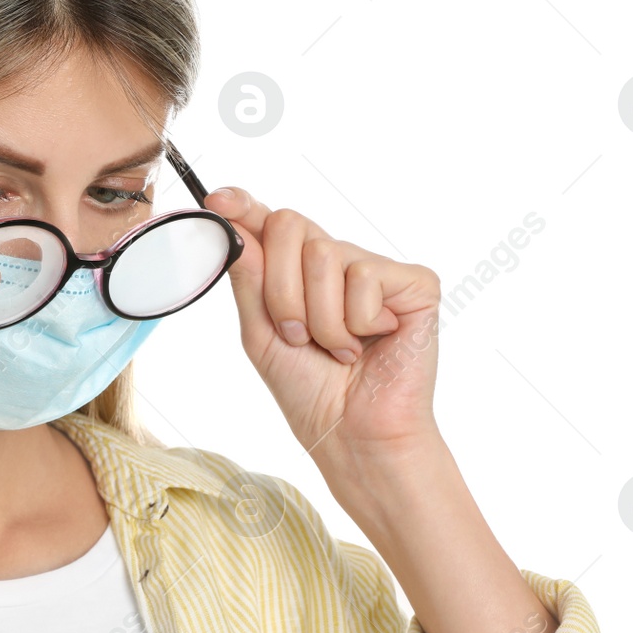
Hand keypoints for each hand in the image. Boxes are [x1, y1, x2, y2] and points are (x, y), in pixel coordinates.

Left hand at [202, 186, 443, 478]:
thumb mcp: (261, 333)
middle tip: (297, 335)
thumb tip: (233, 226)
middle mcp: (337, 262)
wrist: (352, 433)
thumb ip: (249, 279)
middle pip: (289, 226)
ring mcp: (376, 269)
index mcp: (297, 272)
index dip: (244, 205)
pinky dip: (358, 321)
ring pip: (325, 255)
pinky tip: (374, 341)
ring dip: (321, 317)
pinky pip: (366, 277)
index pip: (269, 222)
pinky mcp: (415, 282)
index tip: (218, 199)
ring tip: (339, 348)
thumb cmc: (309, 390)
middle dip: (281, 289)